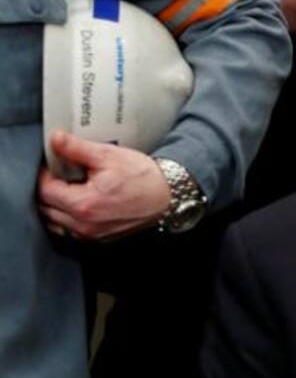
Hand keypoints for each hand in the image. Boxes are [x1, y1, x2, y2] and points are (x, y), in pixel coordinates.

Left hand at [37, 131, 170, 239]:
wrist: (169, 195)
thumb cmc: (143, 177)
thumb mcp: (109, 155)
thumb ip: (77, 148)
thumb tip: (56, 139)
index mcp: (83, 204)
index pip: (44, 190)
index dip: (45, 174)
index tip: (54, 164)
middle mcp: (84, 224)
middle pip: (46, 208)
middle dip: (48, 189)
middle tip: (61, 174)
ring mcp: (91, 234)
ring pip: (55, 222)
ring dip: (55, 206)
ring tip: (69, 189)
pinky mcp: (98, 238)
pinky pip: (70, 230)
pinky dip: (67, 217)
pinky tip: (80, 203)